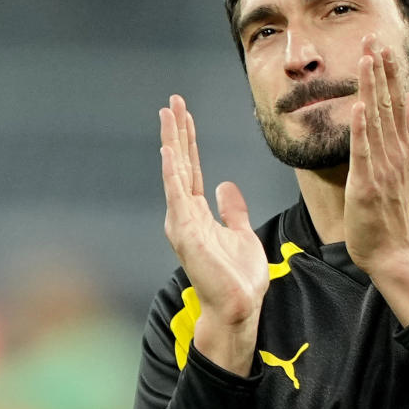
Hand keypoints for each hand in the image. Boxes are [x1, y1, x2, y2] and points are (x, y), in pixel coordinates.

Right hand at [160, 95, 268, 373]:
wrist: (238, 307)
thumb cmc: (238, 277)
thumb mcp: (241, 233)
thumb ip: (232, 210)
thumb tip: (225, 186)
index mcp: (198, 213)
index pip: (191, 168)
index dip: (188, 141)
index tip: (185, 114)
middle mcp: (185, 214)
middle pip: (179, 164)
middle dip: (176, 132)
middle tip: (173, 101)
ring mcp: (182, 223)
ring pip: (174, 173)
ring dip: (171, 142)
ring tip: (168, 114)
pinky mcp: (185, 233)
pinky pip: (176, 196)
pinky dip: (171, 173)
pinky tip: (168, 151)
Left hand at [344, 36, 408, 323]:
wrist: (390, 249)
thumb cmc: (388, 209)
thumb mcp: (398, 164)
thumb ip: (405, 130)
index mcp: (398, 147)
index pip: (396, 102)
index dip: (390, 73)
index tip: (384, 45)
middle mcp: (393, 152)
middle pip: (388, 104)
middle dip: (381, 71)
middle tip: (374, 38)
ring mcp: (381, 167)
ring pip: (377, 120)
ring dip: (372, 89)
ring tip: (368, 60)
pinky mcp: (368, 184)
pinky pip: (364, 152)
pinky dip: (362, 129)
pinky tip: (359, 107)